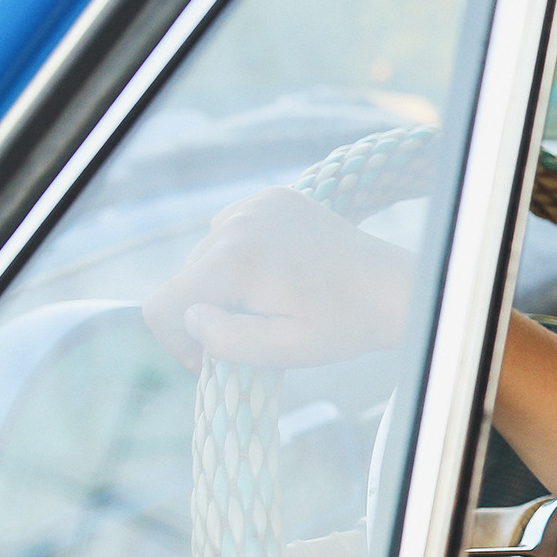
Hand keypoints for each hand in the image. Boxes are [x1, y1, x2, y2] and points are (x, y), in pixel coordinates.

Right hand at [144, 187, 414, 369]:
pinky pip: (232, 231)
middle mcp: (236, 223)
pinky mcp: (273, 197)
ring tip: (273, 300)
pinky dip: (244, 255)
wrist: (395, 287)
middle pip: (186, 280)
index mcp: (233, 261)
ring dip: (226, 283)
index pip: (162, 305)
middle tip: (258, 331)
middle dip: (209, 311)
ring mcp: (255, 204)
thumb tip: (191, 317)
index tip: (212, 359)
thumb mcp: (285, 350)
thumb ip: (227, 340)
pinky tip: (281, 272)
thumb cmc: (345, 324)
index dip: (177, 342)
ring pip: (206, 255)